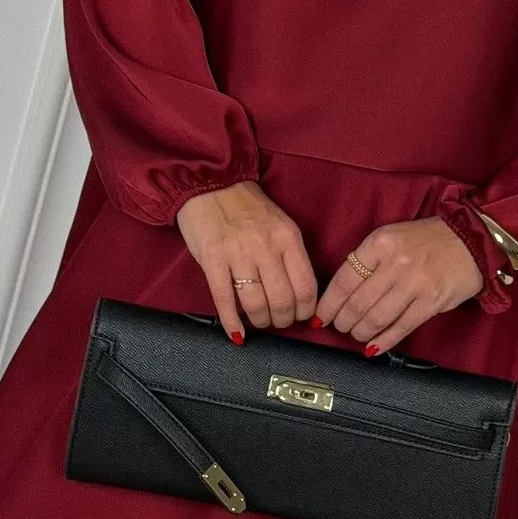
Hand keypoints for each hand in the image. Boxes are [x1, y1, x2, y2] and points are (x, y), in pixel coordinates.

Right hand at [175, 181, 318, 340]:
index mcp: (287, 237)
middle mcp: (265, 246)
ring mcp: (237, 254)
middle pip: (282, 301)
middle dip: (283, 320)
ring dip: (260, 321)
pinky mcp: (211, 260)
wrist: (212, 184)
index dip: (305, 310)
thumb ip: (291, 256)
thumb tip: (301, 296)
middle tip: (279, 321)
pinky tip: (237, 333)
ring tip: (259, 321)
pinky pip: (224, 300)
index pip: (306, 287)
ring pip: (255, 304)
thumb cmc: (249, 208)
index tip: (301, 315)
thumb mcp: (281, 225)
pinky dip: (232, 323)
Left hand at [313, 218, 483, 353]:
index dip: (328, 303)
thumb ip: (369, 260)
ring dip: (360, 332)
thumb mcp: (391, 237)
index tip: (320, 316)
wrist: (471, 240)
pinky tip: (373, 346)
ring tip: (356, 334)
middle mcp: (395, 263)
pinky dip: (383, 341)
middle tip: (339, 326)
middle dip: (342, 321)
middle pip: (357, 303)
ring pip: (376, 318)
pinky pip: (400, 328)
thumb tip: (343, 293)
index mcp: (380, 243)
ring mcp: (414, 284)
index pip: (344, 279)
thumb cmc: (427, 239)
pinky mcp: (431, 302)